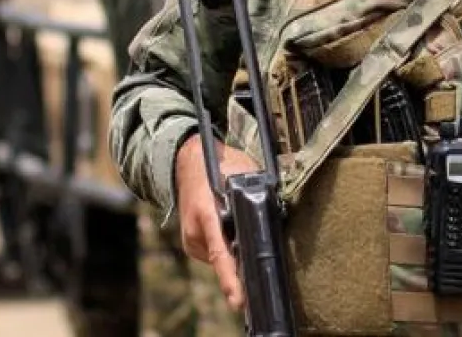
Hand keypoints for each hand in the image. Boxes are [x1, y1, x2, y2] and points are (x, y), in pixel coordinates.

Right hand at [175, 135, 259, 310]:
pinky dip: (227, 246)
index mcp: (206, 213)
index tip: (239, 301)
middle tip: (258, 258)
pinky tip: (231, 230)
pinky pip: (215, 252)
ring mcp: (191, 239)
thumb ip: (255, 195)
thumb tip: (274, 216)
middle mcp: (195, 231)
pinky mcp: (192, 244)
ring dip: (235, 250)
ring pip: (221, 256)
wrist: (187, 161)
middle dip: (244, 260)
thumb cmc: (218, 164)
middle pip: (225, 258)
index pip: (221, 253)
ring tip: (239, 226)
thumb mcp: (241, 173)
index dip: (231, 279)